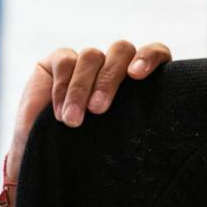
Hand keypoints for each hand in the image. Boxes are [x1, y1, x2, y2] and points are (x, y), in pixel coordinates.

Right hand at [4, 41, 173, 184]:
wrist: (46, 156)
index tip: (138, 76)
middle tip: (98, 110)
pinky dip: (63, 87)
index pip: (156, 53)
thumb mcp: (117, 141)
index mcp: (139, 82)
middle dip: (109, 79)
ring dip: (81, 88)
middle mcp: (115, 66)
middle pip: (122, 51)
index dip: (150, 57)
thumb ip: (136, 126)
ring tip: (73, 121)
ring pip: (92, 56)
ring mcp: (87, 61)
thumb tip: (160, 128)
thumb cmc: (87, 153)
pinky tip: (60, 113)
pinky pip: (65, 61)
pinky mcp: (59, 60)